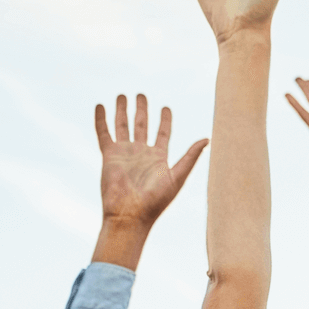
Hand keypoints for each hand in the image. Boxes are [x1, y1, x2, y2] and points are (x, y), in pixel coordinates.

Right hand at [97, 93, 206, 226]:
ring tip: (122, 95)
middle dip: (142, 109)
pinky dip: (101, 120)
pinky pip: (104, 133)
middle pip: (142, 125)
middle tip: (141, 94)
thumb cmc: (156, 200)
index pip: (162, 133)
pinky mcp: (109, 156)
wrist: (130, 214)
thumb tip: (208, 138)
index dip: (164, 120)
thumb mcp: (178, 176)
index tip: (166, 108)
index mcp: (158, 158)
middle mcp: (141, 153)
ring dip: (122, 110)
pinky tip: (100, 106)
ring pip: (122, 126)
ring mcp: (124, 154)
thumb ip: (191, 156)